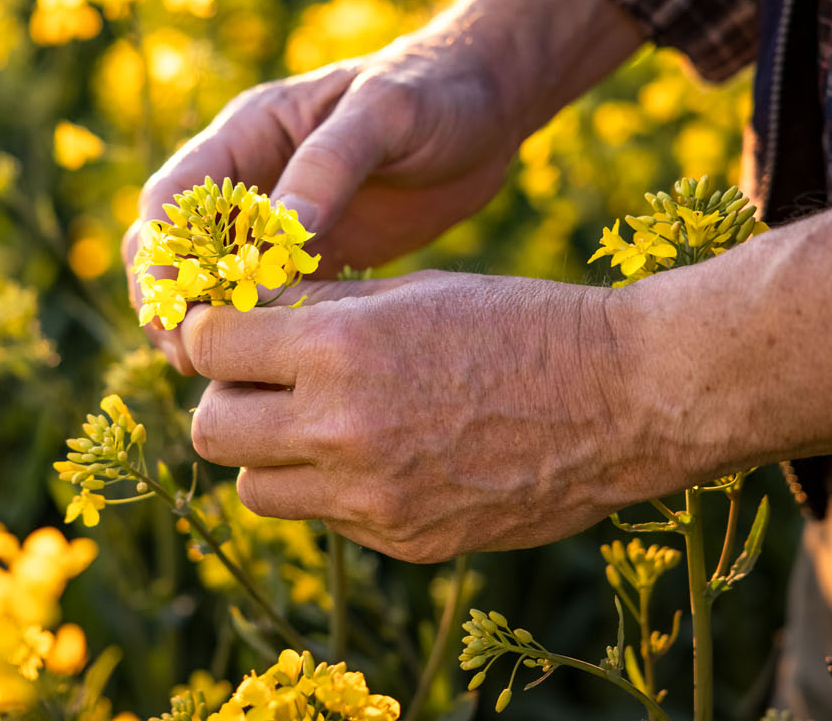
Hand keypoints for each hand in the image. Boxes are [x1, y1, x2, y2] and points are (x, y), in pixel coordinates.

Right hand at [126, 0, 643, 369]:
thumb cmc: (438, 90)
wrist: (490, 104)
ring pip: (212, 282)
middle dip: (171, 301)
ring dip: (207, 325)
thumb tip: (282, 229)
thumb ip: (332, 163)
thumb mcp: (387, 114)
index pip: (172, 200)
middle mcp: (250, 179)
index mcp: (248, 133)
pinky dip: (260, 333)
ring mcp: (278, 221)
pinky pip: (267, 301)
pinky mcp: (315, 255)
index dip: (162, 254)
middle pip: (174, 249)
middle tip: (194, 357)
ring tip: (225, 373)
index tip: (177, 305)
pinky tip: (277, 370)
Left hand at [178, 271, 666, 562]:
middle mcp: (343, 429)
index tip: (230, 329)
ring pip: (255, 489)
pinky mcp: (405, 541)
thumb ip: (317, 312)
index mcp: (340, 349)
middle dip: (226, 400)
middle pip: (210, 431)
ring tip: (319, 421)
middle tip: (263, 381)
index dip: (211, 333)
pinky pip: (326, 517)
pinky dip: (332, 488)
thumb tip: (243, 315)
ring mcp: (373, 498)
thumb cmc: (518, 321)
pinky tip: (384, 452)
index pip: (208, 348)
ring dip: (269, 454)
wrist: (624, 396)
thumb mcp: (410, 291)